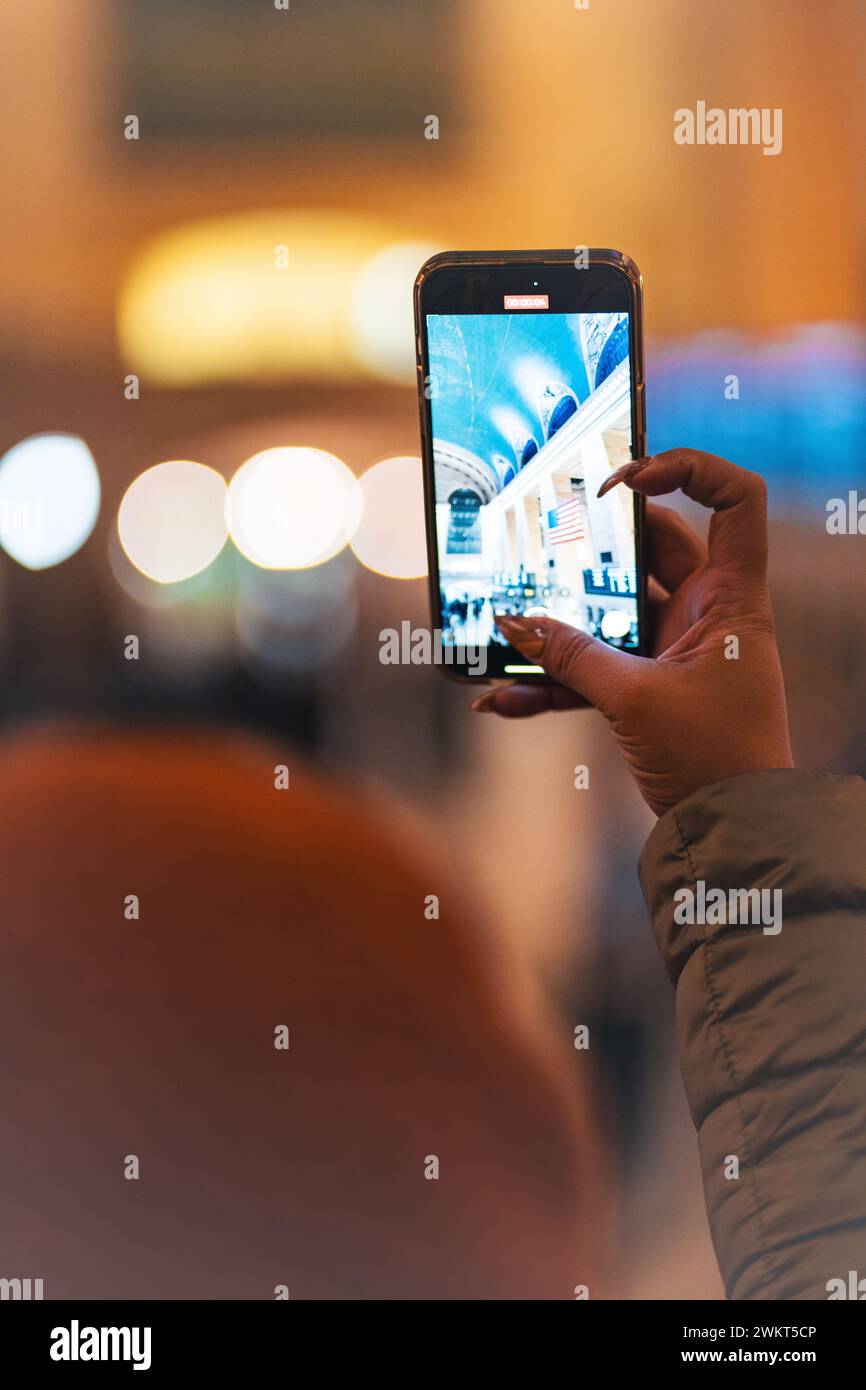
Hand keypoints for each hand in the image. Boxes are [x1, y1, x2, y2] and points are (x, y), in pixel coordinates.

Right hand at [469, 449, 793, 816]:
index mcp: (731, 598)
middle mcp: (706, 614)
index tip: (627, 480)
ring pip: (608, 614)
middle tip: (541, 539)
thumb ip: (572, 656)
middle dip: (589, 549)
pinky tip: (499, 698)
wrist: (727, 833)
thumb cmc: (713, 759)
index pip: (734, 503)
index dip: (690, 471)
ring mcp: (674, 650)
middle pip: (647, 551)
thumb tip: (513, 624)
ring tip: (503, 621)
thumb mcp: (634, 699)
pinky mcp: (647, 689)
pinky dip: (551, 683)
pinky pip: (592, 670)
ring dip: (557, 624)